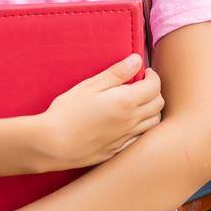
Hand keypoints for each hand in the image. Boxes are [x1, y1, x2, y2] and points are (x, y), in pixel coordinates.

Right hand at [38, 53, 163, 169]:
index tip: (144, 72)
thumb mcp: (90, 86)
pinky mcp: (118, 150)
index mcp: (126, 102)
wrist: (52, 144)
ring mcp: (126, 138)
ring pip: (153, 123)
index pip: (154, 86)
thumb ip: (117, 73)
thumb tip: (137, 60)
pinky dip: (142, 127)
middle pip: (159, 104)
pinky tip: (128, 121)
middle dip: (155, 91)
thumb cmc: (67, 111)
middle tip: (141, 85)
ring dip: (151, 110)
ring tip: (137, 102)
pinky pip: (141, 138)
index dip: (153, 76)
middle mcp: (131, 121)